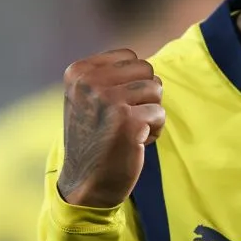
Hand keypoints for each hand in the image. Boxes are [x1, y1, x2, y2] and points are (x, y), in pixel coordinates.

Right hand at [57, 49, 164, 208]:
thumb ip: (108, 75)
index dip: (132, 81)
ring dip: (151, 112)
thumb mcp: (87, 98)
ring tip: (131, 129)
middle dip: (145, 95)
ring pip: (156, 88)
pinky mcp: (128, 122)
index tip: (115, 105)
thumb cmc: (94, 138)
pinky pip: (161, 113)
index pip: (129, 56)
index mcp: (79, 72)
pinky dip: (155, 130)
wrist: (86, 183)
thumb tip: (144, 62)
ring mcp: (109, 100)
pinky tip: (136, 143)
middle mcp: (90, 82)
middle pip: (146, 69)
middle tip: (126, 118)